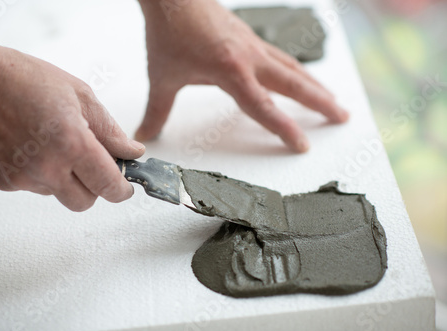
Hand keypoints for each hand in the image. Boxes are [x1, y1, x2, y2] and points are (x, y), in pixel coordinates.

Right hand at [0, 30, 144, 210]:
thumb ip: (110, 131)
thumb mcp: (81, 96)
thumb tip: (132, 152)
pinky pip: (37, 188)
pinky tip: (34, 149)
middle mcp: (48, 166)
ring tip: (54, 145)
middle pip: (85, 202)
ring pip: (61, 195)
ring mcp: (24, 177)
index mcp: (72, 143)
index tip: (125, 186)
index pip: (108, 185)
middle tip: (91, 163)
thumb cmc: (26, 81)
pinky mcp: (5, 182)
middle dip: (94, 187)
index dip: (121, 189)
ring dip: (67, 179)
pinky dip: (42, 175)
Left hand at [137, 0, 348, 152]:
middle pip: (294, 82)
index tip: (302, 145)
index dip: (284, 128)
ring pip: (292, 66)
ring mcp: (252, 44)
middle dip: (320, 102)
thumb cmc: (169, 30)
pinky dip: (295, 69)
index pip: (263, 106)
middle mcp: (248, 56)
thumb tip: (144, 135)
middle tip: (342, 116)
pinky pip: (280, 56)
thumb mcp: (162, 76)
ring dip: (314, 84)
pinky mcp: (248, 36)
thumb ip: (157, 110)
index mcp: (230, 70)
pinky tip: (296, 76)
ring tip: (331, 99)